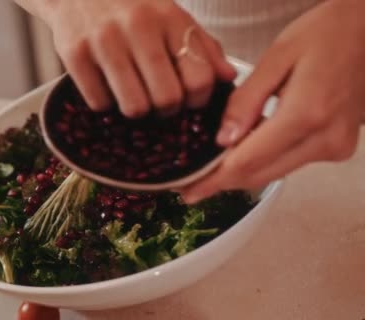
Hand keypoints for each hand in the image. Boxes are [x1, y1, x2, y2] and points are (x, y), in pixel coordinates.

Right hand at [23, 0, 235, 116]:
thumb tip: (227, 77)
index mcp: (169, 17)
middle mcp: (138, 27)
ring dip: (136, 110)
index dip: (197, 100)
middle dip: (166, 110)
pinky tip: (107, 86)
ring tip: (133, 95)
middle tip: (159, 103)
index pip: (199, 79)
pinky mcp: (74, 54)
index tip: (188, 99)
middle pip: (166, 99)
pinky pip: (99, 103)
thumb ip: (202, 45)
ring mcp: (103, 40)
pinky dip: (105, 103)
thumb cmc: (131, 6)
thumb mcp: (172, 15)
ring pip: (133, 107)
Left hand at [182, 0, 364, 202]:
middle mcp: (325, 139)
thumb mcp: (275, 58)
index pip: (248, 161)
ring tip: (210, 171)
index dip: (214, 180)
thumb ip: (246, 101)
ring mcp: (335, 147)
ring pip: (274, 172)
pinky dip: (263, 161)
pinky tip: (241, 153)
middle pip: (260, 175)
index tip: (189, 190)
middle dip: (222, 182)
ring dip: (241, 173)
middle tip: (191, 188)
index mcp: (306, 115)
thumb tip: (222, 140)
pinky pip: (289, 162)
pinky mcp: (337, 147)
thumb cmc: (323, 34)